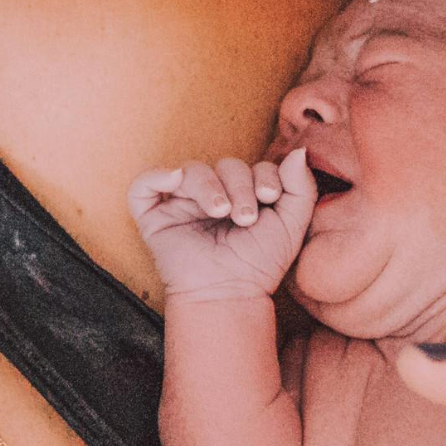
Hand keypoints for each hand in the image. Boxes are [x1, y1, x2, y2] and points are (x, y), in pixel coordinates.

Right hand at [129, 151, 315, 300]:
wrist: (229, 293)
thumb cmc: (259, 264)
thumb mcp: (292, 224)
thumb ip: (301, 187)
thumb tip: (298, 151)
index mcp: (243, 195)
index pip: (253, 167)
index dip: (263, 174)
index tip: (269, 195)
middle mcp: (212, 195)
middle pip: (224, 166)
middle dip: (239, 185)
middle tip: (246, 217)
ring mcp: (181, 204)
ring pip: (190, 170)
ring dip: (209, 186)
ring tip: (221, 212)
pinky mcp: (153, 216)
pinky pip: (143, 184)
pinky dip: (158, 175)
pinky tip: (175, 181)